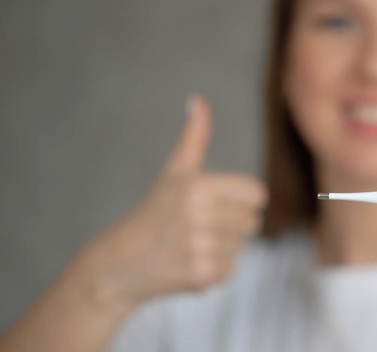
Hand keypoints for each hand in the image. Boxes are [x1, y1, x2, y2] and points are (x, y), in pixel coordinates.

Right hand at [79, 96, 266, 309]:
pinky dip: (214, 268)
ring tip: (190, 243)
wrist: (119, 263)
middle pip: (253, 222)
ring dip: (222, 246)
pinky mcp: (202, 275)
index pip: (257, 194)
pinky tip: (188, 261)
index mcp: (199, 187)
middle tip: (198, 225)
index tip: (218, 202)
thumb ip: (194, 137)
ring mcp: (201, 247)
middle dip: (231, 224)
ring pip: (241, 246)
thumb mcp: (174, 172)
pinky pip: (231, 268)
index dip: (242, 199)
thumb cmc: (153, 212)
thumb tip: (199, 101)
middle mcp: (201, 216)